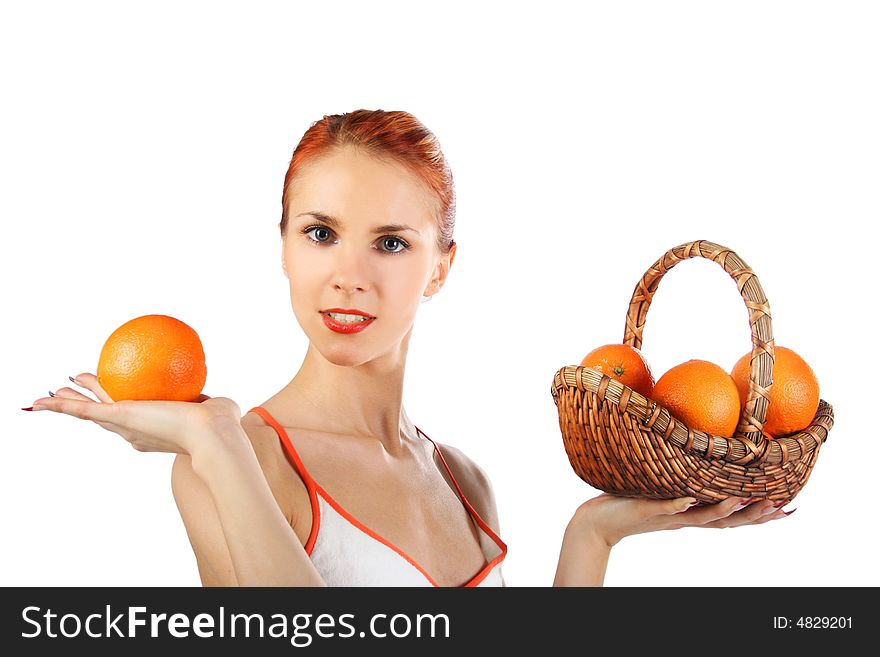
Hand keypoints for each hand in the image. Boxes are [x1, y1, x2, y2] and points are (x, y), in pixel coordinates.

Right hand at [26, 373, 242, 455]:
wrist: (215, 436)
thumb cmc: (222, 425)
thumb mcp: (214, 407)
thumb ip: (206, 401)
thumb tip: (207, 394)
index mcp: (156, 433)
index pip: (135, 422)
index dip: (121, 414)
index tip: (117, 404)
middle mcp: (136, 434)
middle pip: (106, 417)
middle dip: (88, 406)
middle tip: (73, 393)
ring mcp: (126, 427)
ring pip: (91, 412)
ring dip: (72, 401)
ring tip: (56, 391)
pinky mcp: (120, 417)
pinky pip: (84, 410)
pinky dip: (61, 406)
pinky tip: (42, 400)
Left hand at [571, 493, 793, 547]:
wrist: (599, 522)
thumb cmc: (633, 501)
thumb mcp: (666, 490)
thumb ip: (686, 481)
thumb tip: (703, 459)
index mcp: (693, 514)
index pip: (735, 516)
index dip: (762, 514)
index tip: (790, 508)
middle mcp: (686, 518)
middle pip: (727, 521)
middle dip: (754, 515)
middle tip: (781, 507)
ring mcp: (668, 515)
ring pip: (701, 516)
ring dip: (722, 510)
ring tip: (743, 501)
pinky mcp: (646, 510)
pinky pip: (664, 507)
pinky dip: (676, 504)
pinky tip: (687, 500)